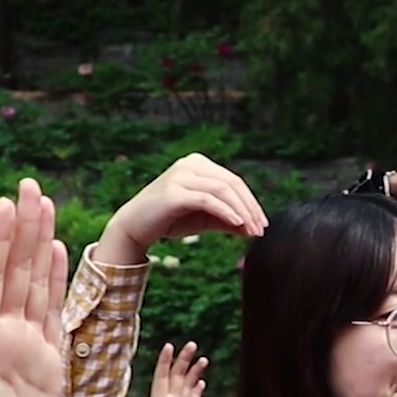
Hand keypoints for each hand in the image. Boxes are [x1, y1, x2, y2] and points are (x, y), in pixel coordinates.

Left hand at [0, 179, 68, 396]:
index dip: (0, 245)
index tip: (8, 207)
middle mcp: (1, 337)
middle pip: (14, 272)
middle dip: (22, 230)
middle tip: (31, 186)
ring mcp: (25, 348)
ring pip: (35, 286)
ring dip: (40, 246)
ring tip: (47, 206)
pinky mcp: (48, 364)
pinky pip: (56, 314)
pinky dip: (59, 283)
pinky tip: (63, 256)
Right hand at [95, 154, 265, 265]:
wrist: (134, 226)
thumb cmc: (170, 219)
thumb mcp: (206, 218)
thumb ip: (229, 219)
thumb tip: (253, 228)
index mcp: (199, 165)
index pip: (234, 181)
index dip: (252, 203)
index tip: (263, 224)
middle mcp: (190, 164)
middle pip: (232, 184)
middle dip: (250, 208)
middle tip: (261, 229)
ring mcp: (181, 176)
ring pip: (223, 190)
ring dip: (242, 212)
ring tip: (251, 231)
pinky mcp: (174, 191)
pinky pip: (208, 200)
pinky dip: (226, 212)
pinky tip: (237, 224)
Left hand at [127, 341, 208, 396]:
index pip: (162, 377)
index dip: (165, 362)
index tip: (168, 346)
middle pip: (178, 376)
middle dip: (184, 360)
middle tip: (192, 344)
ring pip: (187, 386)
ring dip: (194, 372)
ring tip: (203, 359)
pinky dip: (197, 391)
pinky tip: (201, 383)